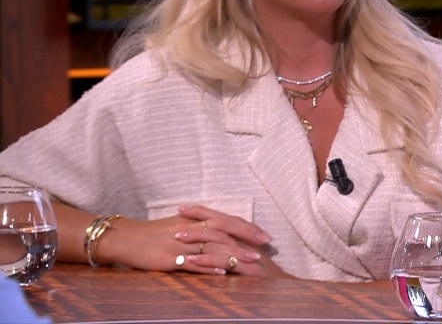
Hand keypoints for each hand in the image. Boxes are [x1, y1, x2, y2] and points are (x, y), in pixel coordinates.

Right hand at [100, 205, 286, 277]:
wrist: (125, 238)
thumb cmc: (154, 234)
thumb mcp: (181, 226)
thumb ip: (202, 229)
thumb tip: (224, 234)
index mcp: (195, 220)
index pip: (227, 220)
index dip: (247, 227)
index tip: (265, 236)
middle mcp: (190, 228)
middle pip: (224, 229)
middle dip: (247, 236)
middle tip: (265, 246)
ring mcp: (180, 242)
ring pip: (211, 245)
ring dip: (233, 252)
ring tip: (252, 260)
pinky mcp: (168, 257)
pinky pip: (190, 262)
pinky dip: (207, 266)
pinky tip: (221, 271)